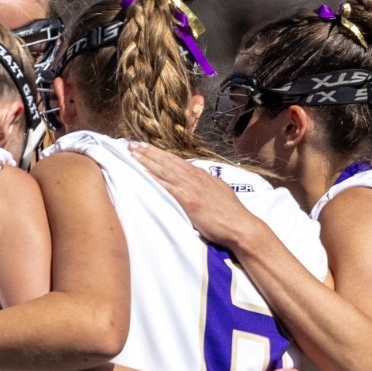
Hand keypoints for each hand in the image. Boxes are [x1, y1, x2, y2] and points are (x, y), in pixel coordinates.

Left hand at [128, 143, 259, 250]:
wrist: (240, 225)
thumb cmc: (231, 214)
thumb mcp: (218, 191)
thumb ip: (206, 185)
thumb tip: (198, 183)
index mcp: (201, 175)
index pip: (176, 161)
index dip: (160, 154)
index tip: (146, 148)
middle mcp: (194, 177)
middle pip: (167, 161)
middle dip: (148, 152)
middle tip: (131, 145)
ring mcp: (190, 188)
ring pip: (164, 170)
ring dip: (146, 161)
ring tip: (132, 153)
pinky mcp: (188, 200)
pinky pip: (166, 186)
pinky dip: (153, 178)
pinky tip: (142, 173)